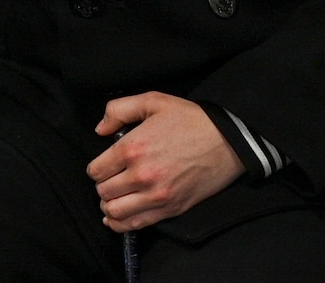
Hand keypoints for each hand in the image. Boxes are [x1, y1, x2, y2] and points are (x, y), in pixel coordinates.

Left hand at [87, 94, 244, 231]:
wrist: (227, 141)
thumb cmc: (190, 120)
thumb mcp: (152, 101)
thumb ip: (118, 110)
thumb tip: (100, 129)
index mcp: (132, 148)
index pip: (96, 170)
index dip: (96, 168)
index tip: (103, 166)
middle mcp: (141, 175)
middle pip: (103, 192)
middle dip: (102, 186)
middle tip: (110, 180)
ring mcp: (157, 195)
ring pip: (115, 212)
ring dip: (109, 206)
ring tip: (114, 198)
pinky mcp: (171, 208)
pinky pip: (136, 224)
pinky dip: (121, 224)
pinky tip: (117, 218)